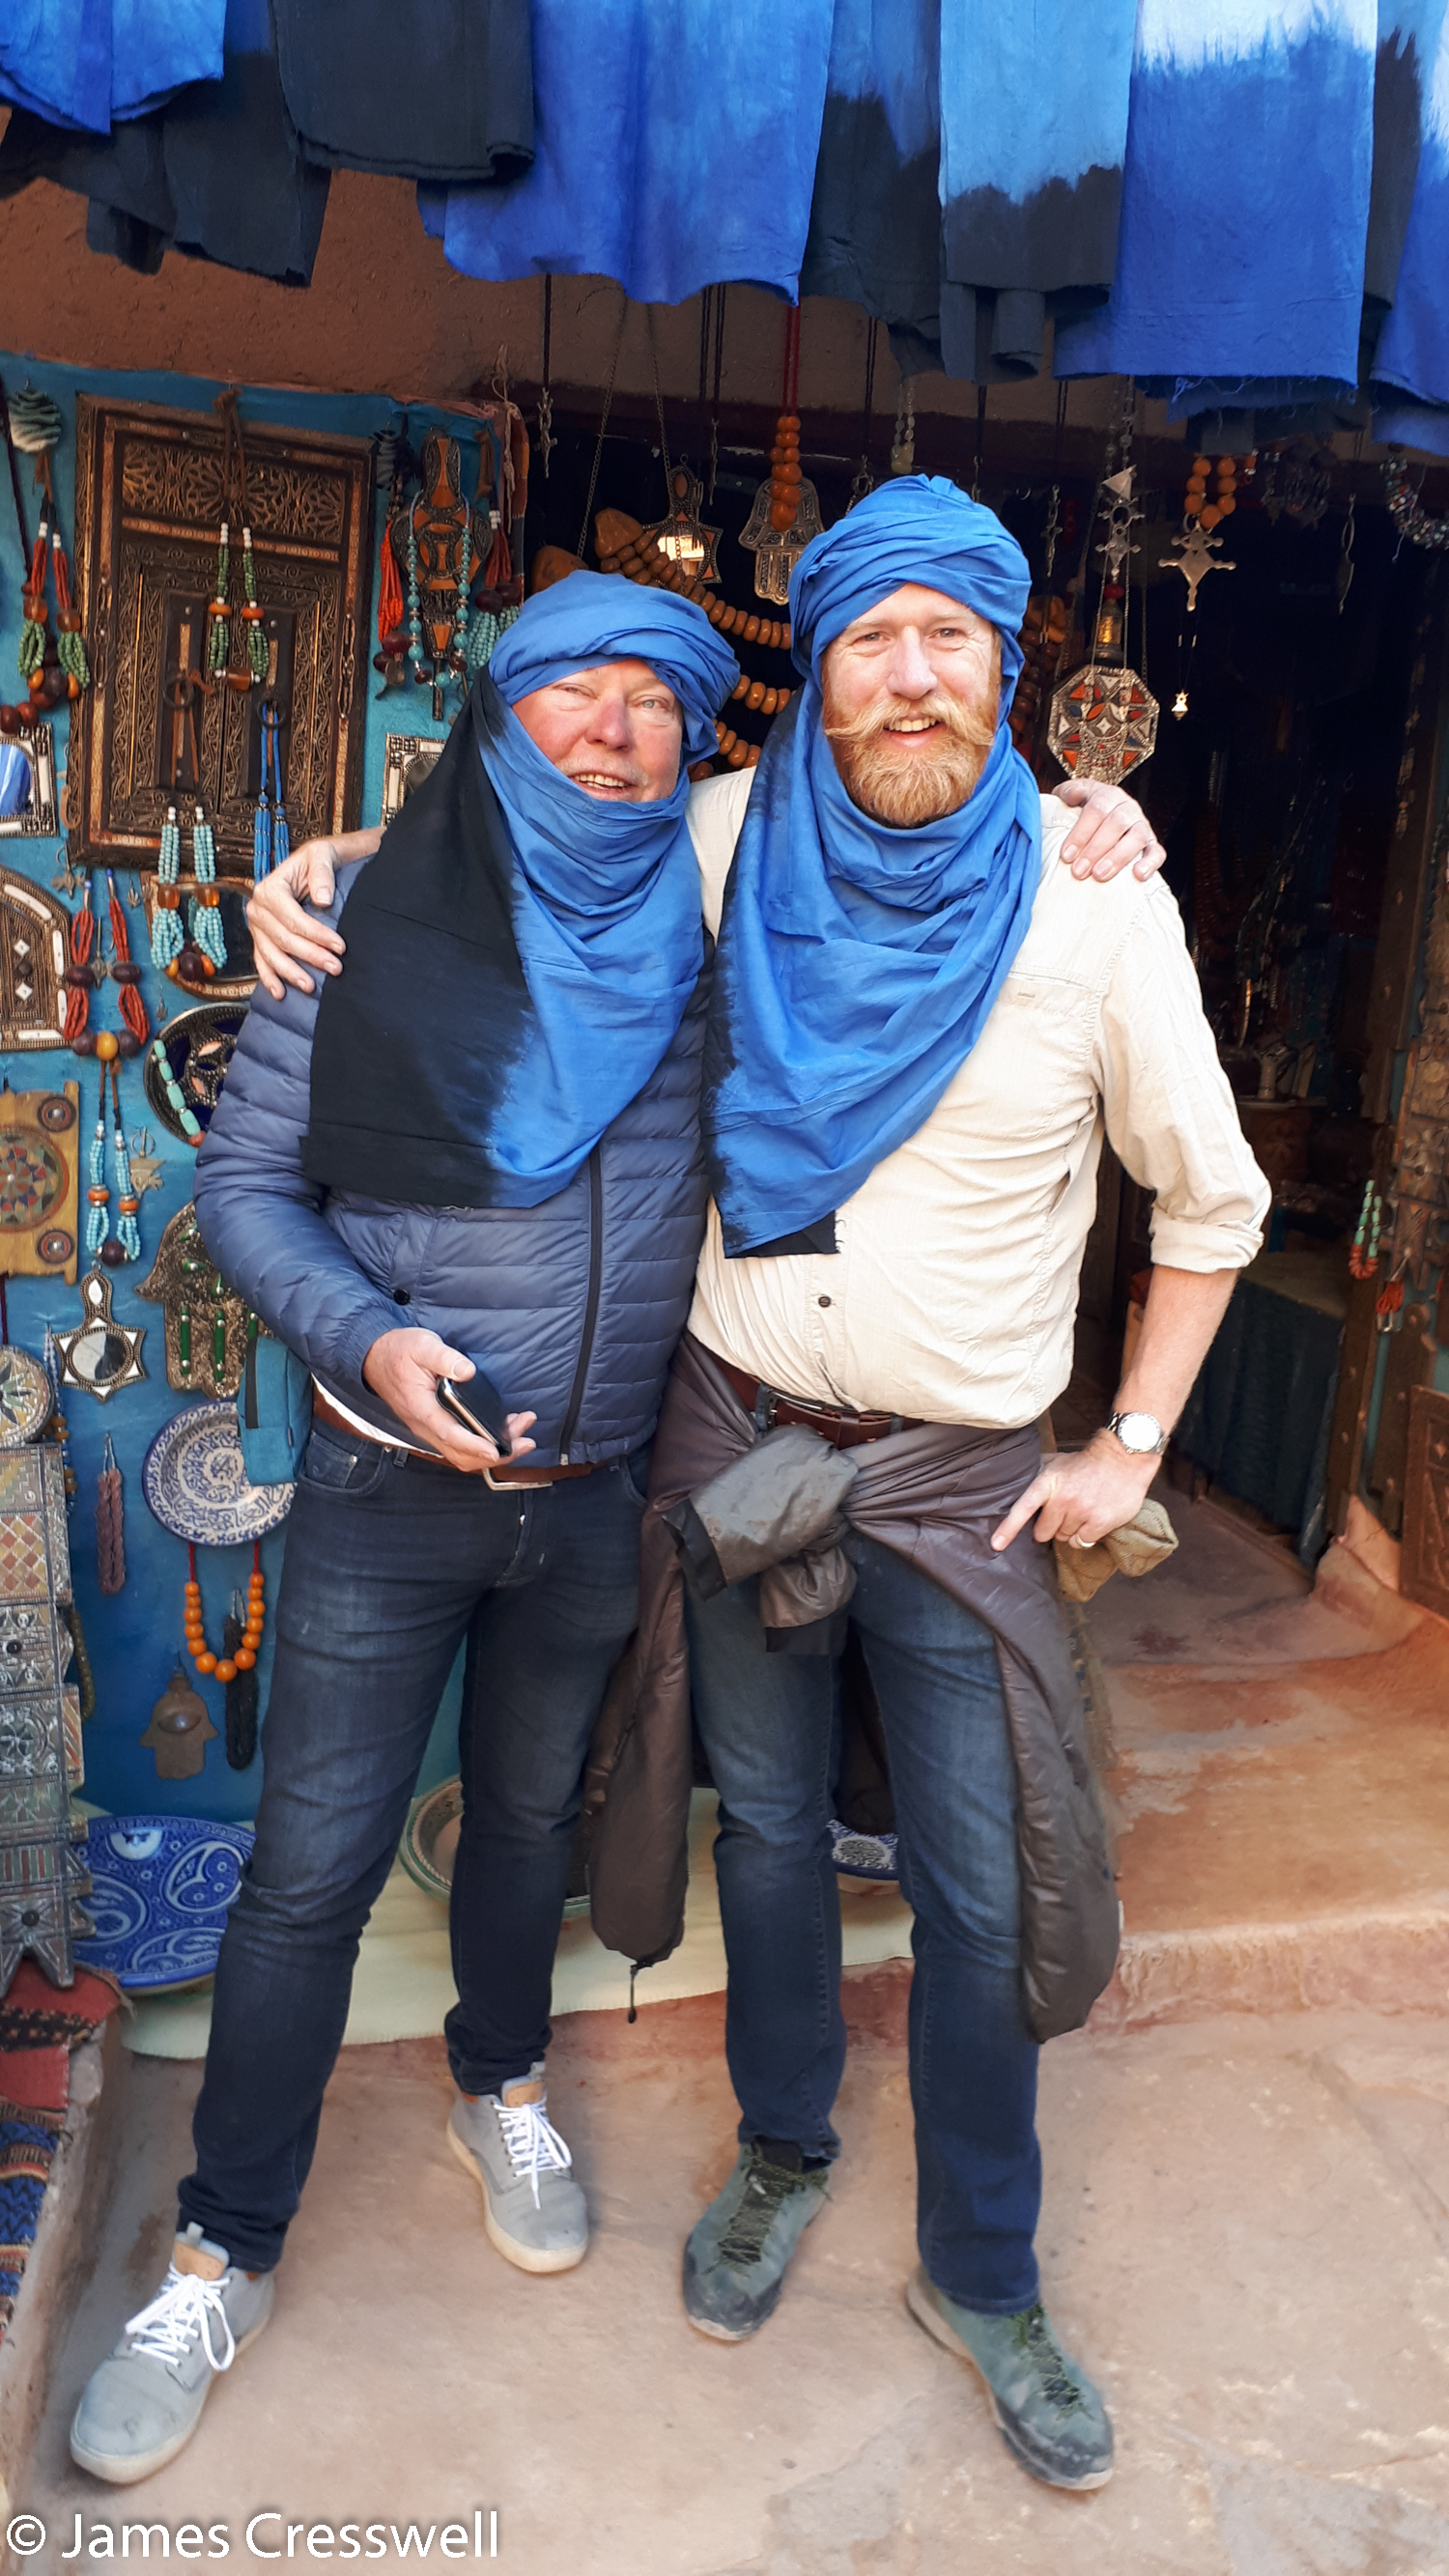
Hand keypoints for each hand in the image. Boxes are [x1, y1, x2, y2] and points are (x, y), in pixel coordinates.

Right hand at [246, 828, 380, 999]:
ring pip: (271, 954)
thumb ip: (322, 874)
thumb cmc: (319, 860)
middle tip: (336, 968)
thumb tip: (323, 900)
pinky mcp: (262, 938)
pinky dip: (269, 977)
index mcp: (270, 888)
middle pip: (283, 939)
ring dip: (290, 973)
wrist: (316, 864)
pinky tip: (280, 992)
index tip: (340, 946)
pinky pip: (262, 960)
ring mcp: (257, 926)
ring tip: (311, 986)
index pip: (292, 919)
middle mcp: (258, 908)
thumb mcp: (322, 856)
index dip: (316, 935)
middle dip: (310, 956)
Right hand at [361, 1329, 537, 1475]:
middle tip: (525, 1441)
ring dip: (494, 1451)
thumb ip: (445, 1358)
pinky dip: (485, 1445)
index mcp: (421, 1409)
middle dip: (497, 1454)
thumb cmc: (399, 1351)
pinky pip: (461, 1446)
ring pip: (464, 1454)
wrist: (376, 1358)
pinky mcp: (436, 1427)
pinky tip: (503, 1431)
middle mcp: (426, 1426)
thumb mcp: (422, 1345)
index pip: (450, 1435)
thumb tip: (468, 1371)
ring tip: (522, 1434)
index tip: (496, 1450)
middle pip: (462, 1454)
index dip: (475, 1445)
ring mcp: (430, 1429)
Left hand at [990, 1430, 1157, 1552]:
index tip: (997, 1544)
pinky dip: (1085, 1536)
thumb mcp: (1057, 1461)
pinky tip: (1091, 1520)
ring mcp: (1082, 1511)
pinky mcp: (1100, 1521)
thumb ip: (1037, 1473)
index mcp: (1048, 1482)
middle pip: (1043, 1532)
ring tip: (1081, 1511)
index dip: (1008, 1528)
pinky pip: (1082, 1542)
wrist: (1124, 1458)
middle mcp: (1063, 1498)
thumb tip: (1015, 1479)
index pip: (1024, 1508)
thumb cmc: (1087, 1462)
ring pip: (1064, 1538)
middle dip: (1050, 1526)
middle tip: (1063, 1512)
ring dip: (1070, 1530)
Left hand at [1054, 780, 1165, 881]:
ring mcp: (1142, 826)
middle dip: (1096, 849)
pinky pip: (1157, 853)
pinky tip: (1138, 875)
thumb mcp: (1070, 796)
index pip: (1097, 809)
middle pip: (1117, 823)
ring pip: (1137, 838)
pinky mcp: (1151, 844)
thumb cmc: (1080, 812)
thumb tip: (1073, 795)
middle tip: (1079, 870)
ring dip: (1118, 857)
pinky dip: (1150, 863)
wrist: (1098, 820)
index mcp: (1108, 795)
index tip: (1066, 855)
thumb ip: (1068, 792)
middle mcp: (1127, 808)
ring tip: (1100, 875)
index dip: (1081, 833)